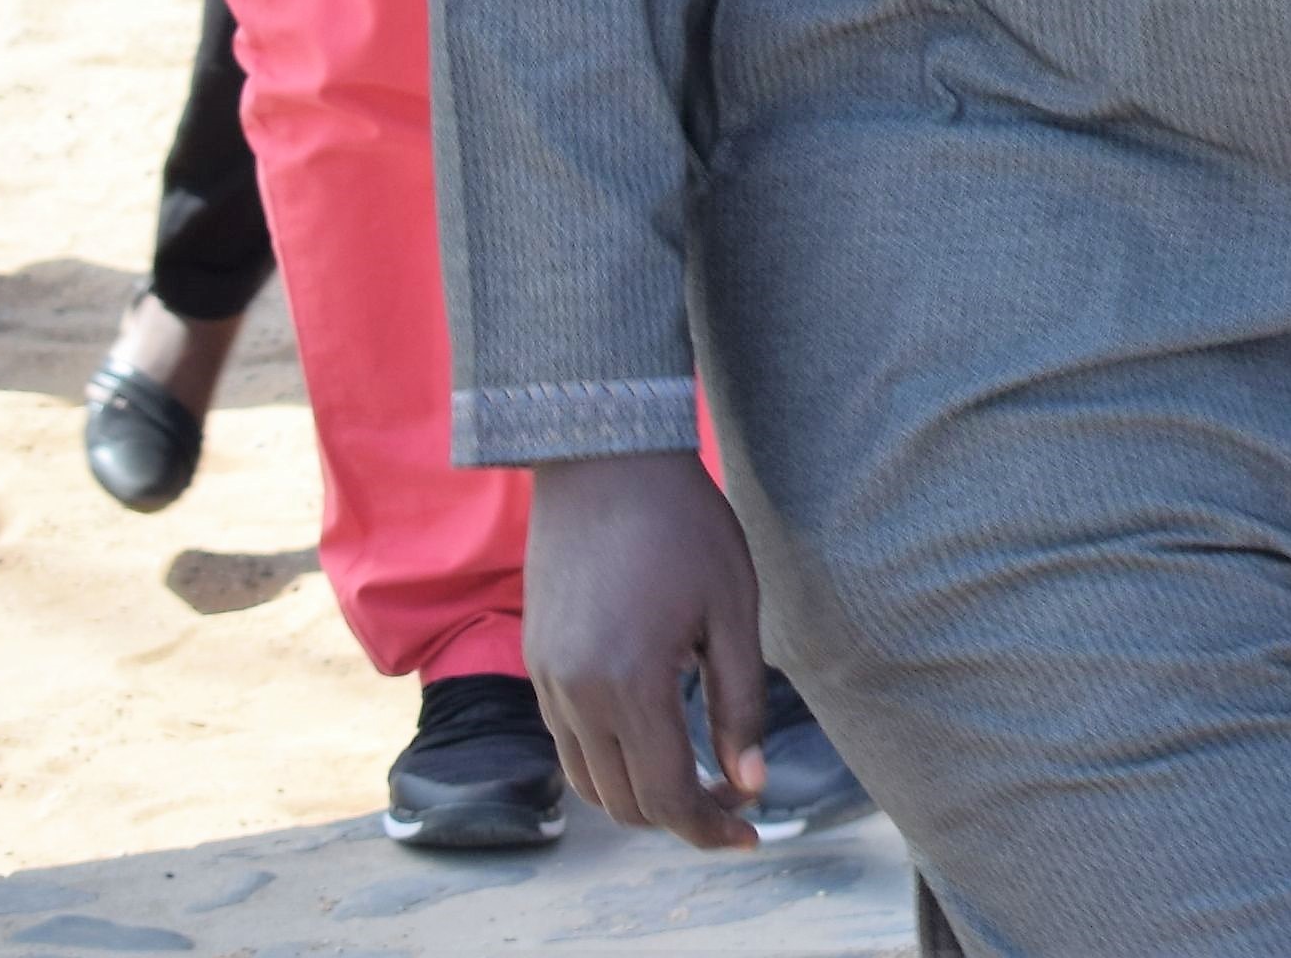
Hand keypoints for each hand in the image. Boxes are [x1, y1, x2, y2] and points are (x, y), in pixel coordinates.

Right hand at [522, 450, 764, 852]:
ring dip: (642, 795)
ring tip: (698, 775)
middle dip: (682, 817)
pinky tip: (656, 734)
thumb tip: (749, 781)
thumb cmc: (683, 524)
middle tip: (735, 800)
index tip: (753, 832)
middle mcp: (576, 694)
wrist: (603, 459)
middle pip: (625, 803)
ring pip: (590, 782)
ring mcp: (548, 680)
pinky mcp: (537, 662)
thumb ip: (740, 703)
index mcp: (628, 684)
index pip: (667, 797)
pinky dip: (610, 760)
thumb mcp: (733, 609)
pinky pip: (568, 742)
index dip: (711, 828)